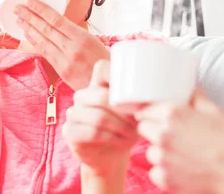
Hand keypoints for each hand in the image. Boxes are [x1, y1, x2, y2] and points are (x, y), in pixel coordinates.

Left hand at [14, 0, 109, 89]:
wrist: (111, 84)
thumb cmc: (104, 61)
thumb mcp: (94, 41)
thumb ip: (76, 34)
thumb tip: (60, 24)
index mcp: (82, 37)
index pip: (57, 20)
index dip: (41, 10)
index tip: (29, 1)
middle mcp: (72, 48)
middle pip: (46, 29)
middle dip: (30, 16)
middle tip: (17, 7)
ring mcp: (66, 61)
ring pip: (43, 41)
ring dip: (29, 28)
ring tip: (19, 18)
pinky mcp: (62, 71)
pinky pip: (45, 53)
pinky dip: (35, 43)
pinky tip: (27, 35)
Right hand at [62, 60, 137, 175]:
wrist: (111, 156)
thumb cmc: (125, 129)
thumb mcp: (135, 113)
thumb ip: (139, 101)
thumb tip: (153, 95)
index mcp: (97, 85)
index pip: (101, 68)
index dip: (116, 75)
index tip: (134, 91)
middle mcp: (82, 96)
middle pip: (101, 96)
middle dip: (124, 111)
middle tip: (137, 121)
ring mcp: (73, 113)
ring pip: (98, 116)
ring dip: (120, 127)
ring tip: (132, 134)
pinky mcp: (70, 131)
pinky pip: (93, 132)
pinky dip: (111, 138)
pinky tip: (121, 141)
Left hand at [135, 91, 223, 193]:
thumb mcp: (214, 111)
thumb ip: (196, 98)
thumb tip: (190, 89)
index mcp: (172, 114)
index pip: (146, 110)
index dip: (151, 113)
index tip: (154, 117)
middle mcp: (163, 134)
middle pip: (143, 128)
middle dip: (154, 130)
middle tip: (171, 136)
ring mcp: (162, 157)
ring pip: (150, 152)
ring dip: (160, 152)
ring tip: (179, 154)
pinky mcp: (164, 178)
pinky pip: (155, 172)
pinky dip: (164, 172)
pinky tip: (180, 169)